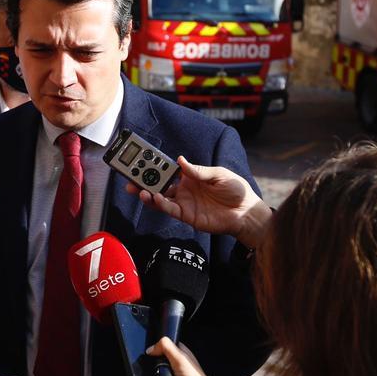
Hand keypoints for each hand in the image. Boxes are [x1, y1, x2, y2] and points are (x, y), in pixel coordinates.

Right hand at [126, 157, 273, 248]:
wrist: (245, 213)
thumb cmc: (236, 190)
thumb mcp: (219, 175)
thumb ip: (199, 171)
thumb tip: (180, 160)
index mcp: (190, 176)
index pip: (168, 169)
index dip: (155, 165)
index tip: (142, 159)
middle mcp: (183, 189)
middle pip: (159, 183)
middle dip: (144, 180)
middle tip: (130, 176)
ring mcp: (184, 202)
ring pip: (160, 197)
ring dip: (148, 193)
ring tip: (138, 189)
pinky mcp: (187, 216)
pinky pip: (170, 210)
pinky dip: (161, 204)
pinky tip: (155, 198)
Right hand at [146, 339, 224, 375]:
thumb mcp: (180, 358)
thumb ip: (166, 347)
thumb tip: (151, 348)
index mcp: (182, 354)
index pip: (166, 345)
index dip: (159, 345)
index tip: (153, 349)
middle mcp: (176, 365)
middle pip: (159, 359)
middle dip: (155, 361)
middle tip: (158, 364)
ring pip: (155, 371)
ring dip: (155, 374)